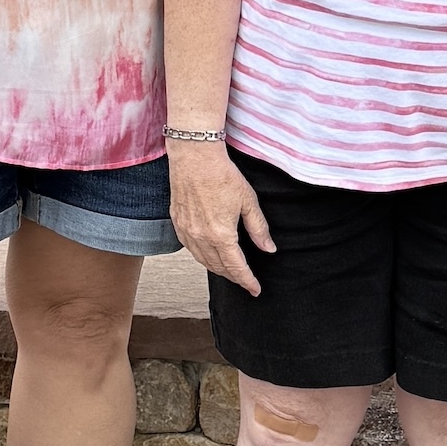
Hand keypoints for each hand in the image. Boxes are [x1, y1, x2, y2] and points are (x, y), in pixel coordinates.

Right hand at [169, 141, 272, 296]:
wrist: (194, 156)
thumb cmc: (221, 174)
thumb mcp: (248, 201)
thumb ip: (259, 228)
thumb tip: (269, 248)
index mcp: (221, 234)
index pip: (236, 267)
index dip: (247, 281)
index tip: (255, 289)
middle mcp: (201, 237)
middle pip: (218, 267)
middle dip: (233, 276)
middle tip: (245, 280)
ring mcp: (187, 231)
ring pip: (202, 260)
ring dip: (217, 269)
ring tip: (229, 270)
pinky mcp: (177, 222)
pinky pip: (190, 249)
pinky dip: (201, 256)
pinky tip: (208, 253)